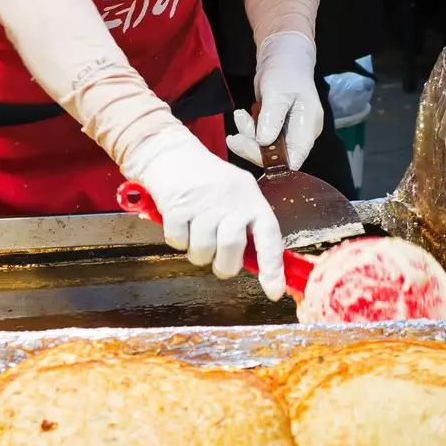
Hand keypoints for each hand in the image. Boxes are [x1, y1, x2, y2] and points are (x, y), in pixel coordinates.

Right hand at [127, 129, 284, 300]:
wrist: (172, 154)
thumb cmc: (207, 182)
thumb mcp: (235, 197)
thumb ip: (246, 228)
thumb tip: (256, 266)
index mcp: (252, 200)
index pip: (270, 237)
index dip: (273, 268)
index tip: (273, 291)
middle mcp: (232, 201)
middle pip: (231, 250)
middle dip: (223, 265)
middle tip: (217, 260)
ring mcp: (204, 203)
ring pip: (203, 251)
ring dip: (197, 252)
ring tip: (195, 234)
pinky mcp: (178, 205)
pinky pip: (179, 242)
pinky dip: (176, 240)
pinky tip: (179, 222)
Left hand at [226, 31, 323, 169]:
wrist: (282, 56)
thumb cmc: (285, 71)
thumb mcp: (278, 92)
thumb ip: (272, 117)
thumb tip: (264, 142)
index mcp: (307, 128)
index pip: (294, 159)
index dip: (273, 161)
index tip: (249, 148)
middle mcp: (299, 134)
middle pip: (277, 157)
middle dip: (253, 148)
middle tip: (235, 137)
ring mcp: (287, 132)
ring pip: (264, 148)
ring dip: (248, 136)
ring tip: (240, 116)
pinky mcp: (274, 128)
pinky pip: (259, 138)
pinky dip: (248, 130)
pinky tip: (242, 116)